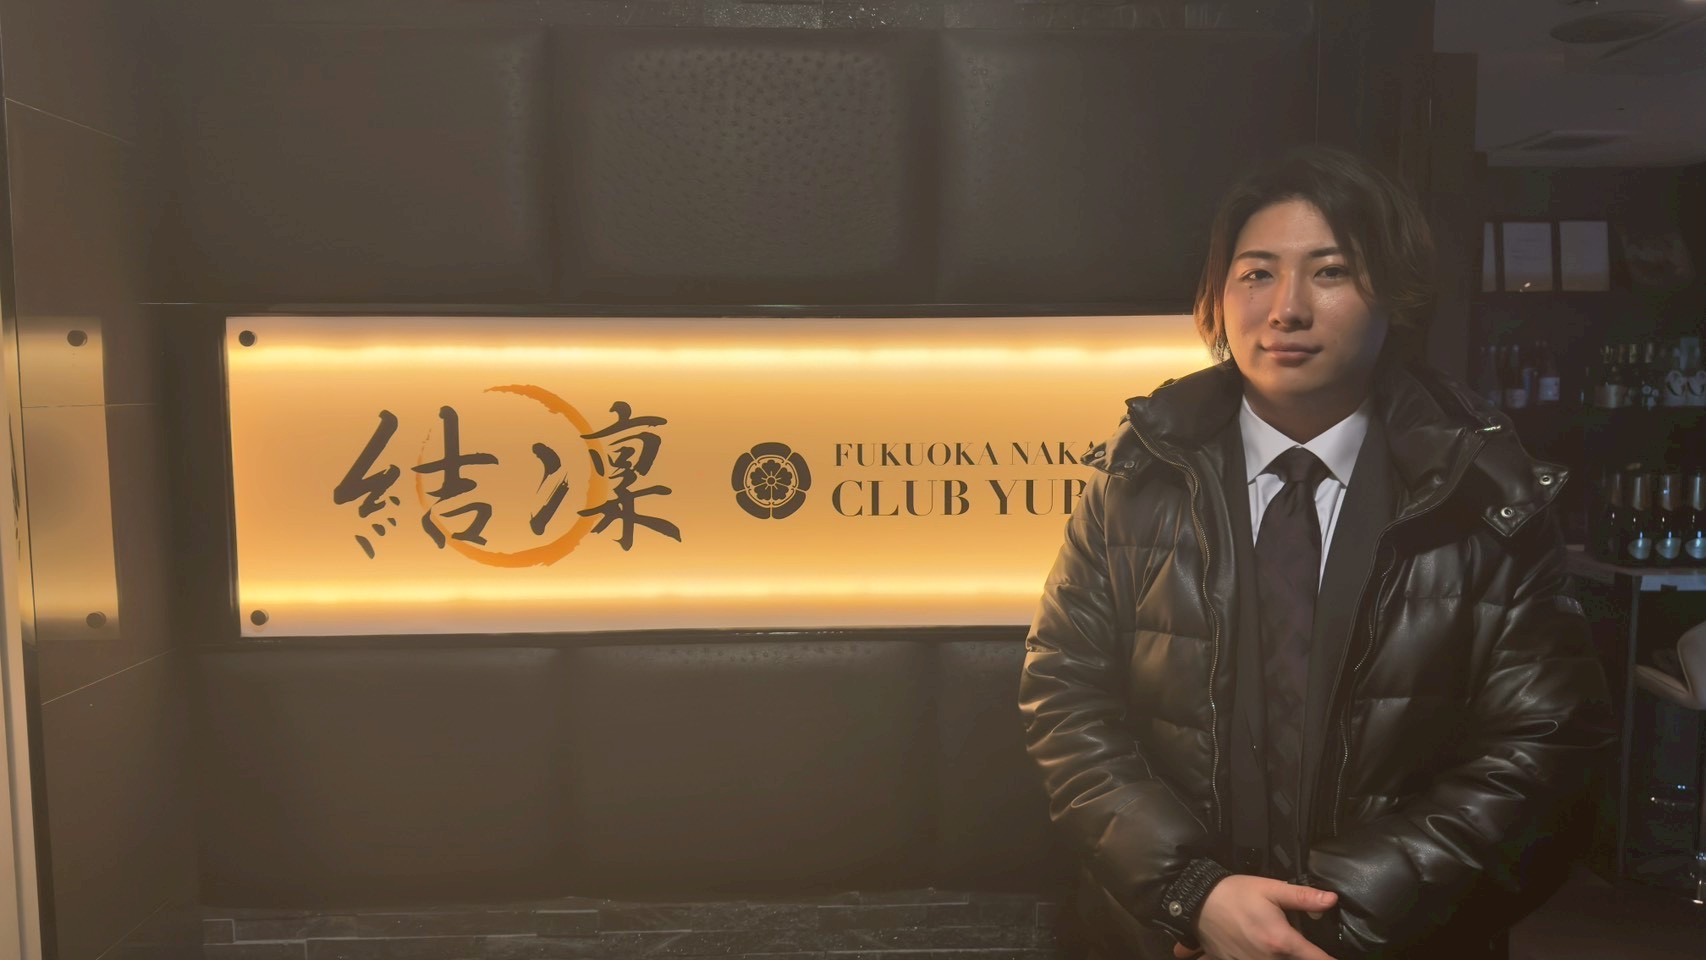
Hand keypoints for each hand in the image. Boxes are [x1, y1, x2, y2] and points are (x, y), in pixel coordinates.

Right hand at [1188, 874, 1336, 959]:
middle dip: (1302, 955)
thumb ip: (1302, 897)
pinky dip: (1260, 957)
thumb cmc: (1235, 894)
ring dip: (1282, 956)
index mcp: (1281, 941)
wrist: (1196, 903)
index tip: (1335, 958)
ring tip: (1276, 943)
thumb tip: (1332, 900)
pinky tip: (1258, 947)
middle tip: (1299, 943)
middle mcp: (1268, 959)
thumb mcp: (1270, 889)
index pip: (1316, 959)